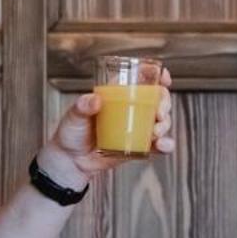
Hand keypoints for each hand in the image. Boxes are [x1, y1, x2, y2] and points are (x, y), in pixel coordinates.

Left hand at [39, 69, 176, 183]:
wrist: (71, 162)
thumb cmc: (70, 133)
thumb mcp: (73, 116)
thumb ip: (82, 107)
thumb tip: (95, 100)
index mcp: (117, 94)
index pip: (140, 79)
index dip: (156, 75)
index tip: (164, 78)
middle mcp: (130, 109)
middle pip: (157, 99)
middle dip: (165, 103)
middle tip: (159, 113)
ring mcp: (136, 127)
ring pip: (161, 121)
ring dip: (166, 124)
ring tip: (156, 132)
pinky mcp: (139, 146)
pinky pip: (158, 145)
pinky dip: (165, 145)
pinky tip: (163, 146)